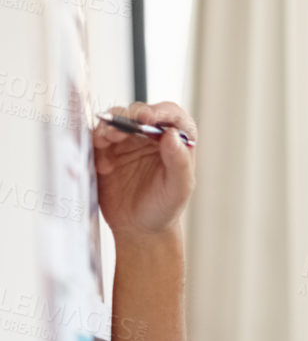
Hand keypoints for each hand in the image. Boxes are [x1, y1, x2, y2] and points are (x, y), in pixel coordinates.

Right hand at [94, 101, 197, 239]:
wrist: (140, 229)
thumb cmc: (165, 208)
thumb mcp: (179, 189)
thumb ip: (179, 162)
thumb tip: (173, 134)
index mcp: (175, 141)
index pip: (171, 115)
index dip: (160, 112)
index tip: (148, 119)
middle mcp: (150, 137)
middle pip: (138, 113)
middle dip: (128, 118)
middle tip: (120, 131)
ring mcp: (126, 143)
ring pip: (114, 122)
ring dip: (108, 128)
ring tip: (106, 141)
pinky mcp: (105, 153)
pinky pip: (96, 139)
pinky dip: (95, 143)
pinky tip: (101, 162)